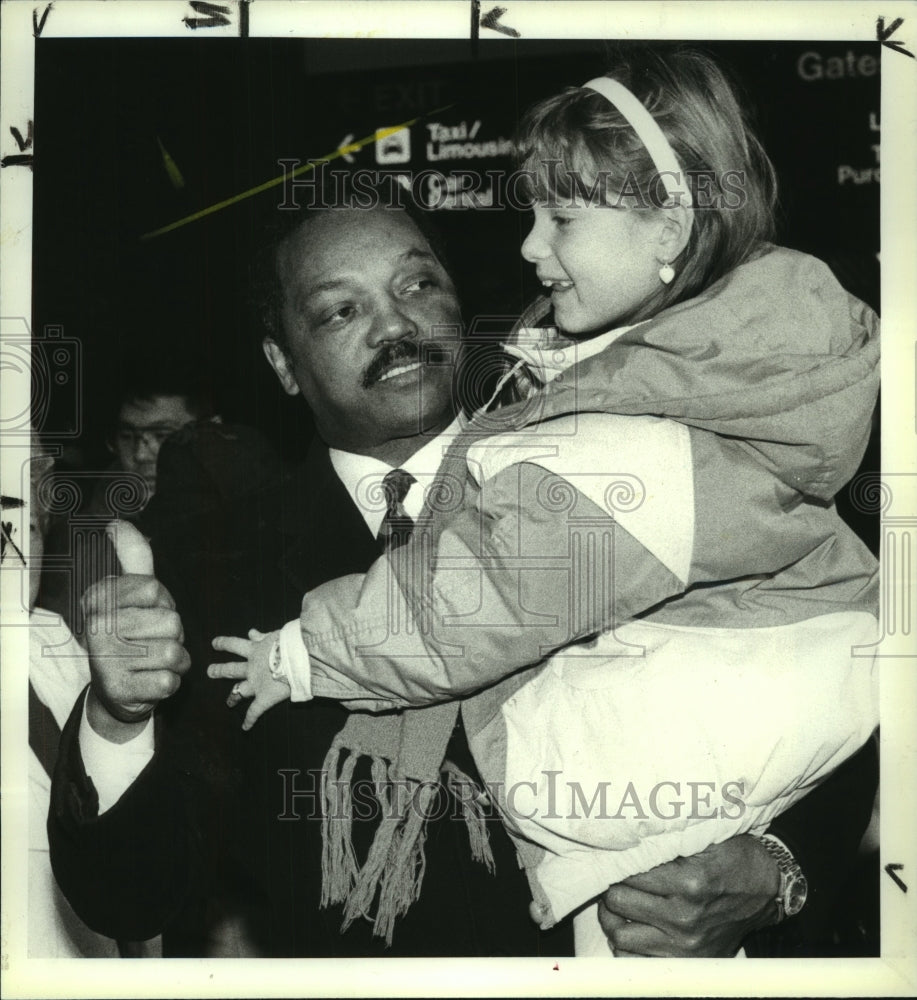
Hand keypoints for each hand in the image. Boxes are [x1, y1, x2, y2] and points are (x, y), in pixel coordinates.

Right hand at [82, 521, 189, 740]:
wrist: (116, 689)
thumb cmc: (132, 634)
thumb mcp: (131, 593)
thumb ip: (133, 558)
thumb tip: (118, 523)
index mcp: (98, 600)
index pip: (154, 589)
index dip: (162, 602)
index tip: (147, 613)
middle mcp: (96, 628)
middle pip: (171, 622)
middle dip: (173, 634)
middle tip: (152, 641)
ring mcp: (105, 661)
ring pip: (174, 652)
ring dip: (176, 659)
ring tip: (154, 661)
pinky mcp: (120, 690)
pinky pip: (170, 680)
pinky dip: (170, 681)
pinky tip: (151, 680)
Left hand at [208, 628, 286, 730]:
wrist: (302, 657)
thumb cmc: (293, 641)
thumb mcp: (276, 634)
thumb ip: (263, 635)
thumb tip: (251, 632)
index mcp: (255, 649)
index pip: (235, 644)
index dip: (224, 643)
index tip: (214, 643)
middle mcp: (252, 667)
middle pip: (232, 669)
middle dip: (220, 670)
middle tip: (210, 671)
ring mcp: (256, 684)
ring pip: (239, 691)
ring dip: (233, 697)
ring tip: (228, 702)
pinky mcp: (264, 698)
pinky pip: (255, 711)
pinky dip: (250, 720)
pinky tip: (245, 728)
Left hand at [598, 836, 779, 956]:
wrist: (769, 890)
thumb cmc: (735, 857)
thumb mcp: (707, 838)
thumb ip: (669, 838)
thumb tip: (628, 834)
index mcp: (689, 882)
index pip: (628, 873)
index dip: (617, 863)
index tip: (615, 858)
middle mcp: (685, 918)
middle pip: (618, 903)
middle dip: (610, 887)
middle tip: (613, 878)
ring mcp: (686, 945)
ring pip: (620, 935)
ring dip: (612, 918)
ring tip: (618, 904)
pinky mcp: (689, 963)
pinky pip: (636, 962)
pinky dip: (626, 945)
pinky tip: (632, 926)